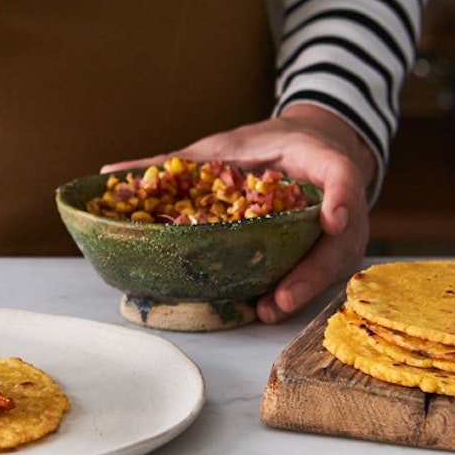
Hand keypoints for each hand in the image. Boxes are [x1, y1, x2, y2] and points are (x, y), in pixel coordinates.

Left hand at [101, 104, 377, 323]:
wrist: (309, 144)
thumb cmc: (266, 145)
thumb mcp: (226, 143)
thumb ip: (176, 159)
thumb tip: (112, 169)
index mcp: (319, 158)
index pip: (341, 174)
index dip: (341, 197)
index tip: (331, 219)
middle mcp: (337, 196)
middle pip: (342, 236)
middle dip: (312, 271)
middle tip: (279, 298)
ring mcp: (341, 224)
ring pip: (336, 261)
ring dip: (305, 289)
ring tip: (268, 310)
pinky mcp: (333, 244)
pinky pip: (324, 269)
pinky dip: (300, 288)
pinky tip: (268, 306)